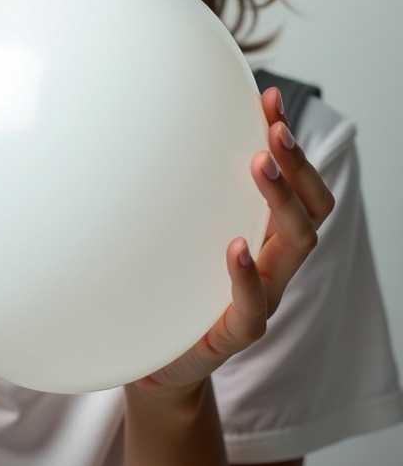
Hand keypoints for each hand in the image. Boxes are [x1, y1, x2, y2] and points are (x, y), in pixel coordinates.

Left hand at [135, 86, 334, 394]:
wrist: (156, 363)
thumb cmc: (173, 291)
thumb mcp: (184, 236)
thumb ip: (190, 196)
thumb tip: (167, 127)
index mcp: (265, 238)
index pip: (299, 186)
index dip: (291, 144)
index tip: (269, 101)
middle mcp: (273, 264)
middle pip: (310, 209)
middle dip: (297, 164)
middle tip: (274, 129)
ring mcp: (260, 298)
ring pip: (294, 247)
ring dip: (280, 200)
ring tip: (258, 164)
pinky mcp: (234, 333)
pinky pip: (252, 306)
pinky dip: (246, 275)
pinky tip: (235, 247)